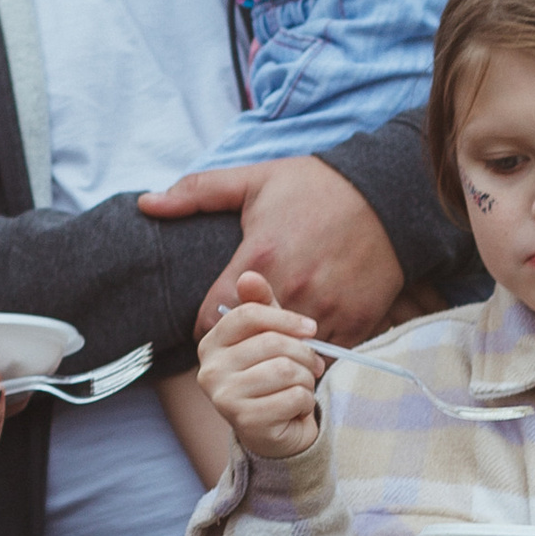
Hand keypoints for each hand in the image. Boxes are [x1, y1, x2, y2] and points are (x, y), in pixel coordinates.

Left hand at [138, 152, 404, 344]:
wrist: (389, 193)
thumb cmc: (316, 186)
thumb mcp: (254, 181)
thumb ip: (196, 193)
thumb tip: (146, 203)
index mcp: (258, 260)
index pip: (209, 319)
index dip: (203, 324)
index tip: (209, 322)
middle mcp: (290, 291)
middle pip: (248, 342)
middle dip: (241, 343)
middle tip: (241, 337)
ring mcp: (326, 309)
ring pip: (288, 354)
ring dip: (279, 351)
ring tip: (274, 340)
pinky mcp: (357, 320)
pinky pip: (327, 354)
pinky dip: (316, 351)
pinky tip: (308, 338)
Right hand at [198, 271, 321, 462]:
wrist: (275, 432)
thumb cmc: (271, 377)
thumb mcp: (268, 337)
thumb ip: (261, 307)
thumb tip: (249, 276)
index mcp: (211, 344)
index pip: (248, 315)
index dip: (285, 318)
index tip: (310, 329)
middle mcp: (209, 371)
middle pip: (272, 343)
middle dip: (303, 354)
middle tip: (312, 366)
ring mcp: (224, 398)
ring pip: (286, 370)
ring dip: (305, 379)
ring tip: (300, 386)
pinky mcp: (246, 422)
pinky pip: (294, 397)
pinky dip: (305, 401)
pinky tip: (295, 408)